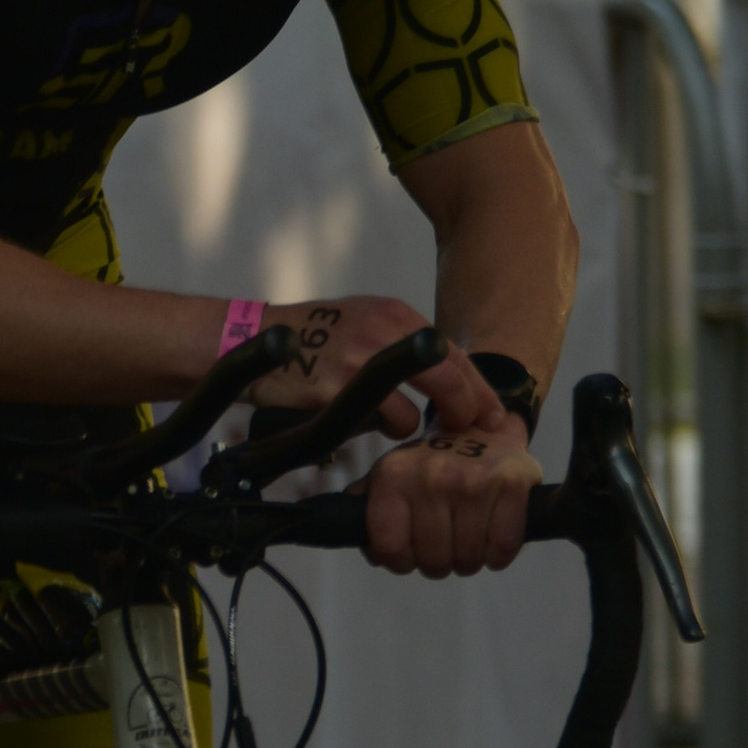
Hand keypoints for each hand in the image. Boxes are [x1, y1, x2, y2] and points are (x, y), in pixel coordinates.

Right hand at [253, 296, 501, 440]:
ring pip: (413, 411)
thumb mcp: (363, 322)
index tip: (494, 414)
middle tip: (474, 433)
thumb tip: (447, 377)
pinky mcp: (336, 389)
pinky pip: (377, 423)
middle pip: (447, 379)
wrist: (253, 341)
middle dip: (466, 411)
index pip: (452, 354)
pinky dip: (379, 431)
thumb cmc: (312, 338)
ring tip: (395, 427)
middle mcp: (383, 332)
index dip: (478, 387)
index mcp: (394, 314)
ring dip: (410, 428)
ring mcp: (360, 361)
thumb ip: (402, 343)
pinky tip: (365, 425)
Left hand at [362, 408, 542, 575]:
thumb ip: (366, 506)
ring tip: (467, 540)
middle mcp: (431, 475)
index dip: (402, 562)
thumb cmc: (432, 463)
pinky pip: (503, 548)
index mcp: (394, 475)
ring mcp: (474, 479)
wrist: (484, 429)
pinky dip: (498, 554)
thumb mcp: (391, 476)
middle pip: (433, 561)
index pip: (390, 550)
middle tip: (445, 545)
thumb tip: (353, 535)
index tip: (412, 553)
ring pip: (468, 559)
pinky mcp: (512, 483)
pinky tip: (492, 537)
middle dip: (439, 563)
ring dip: (469, 560)